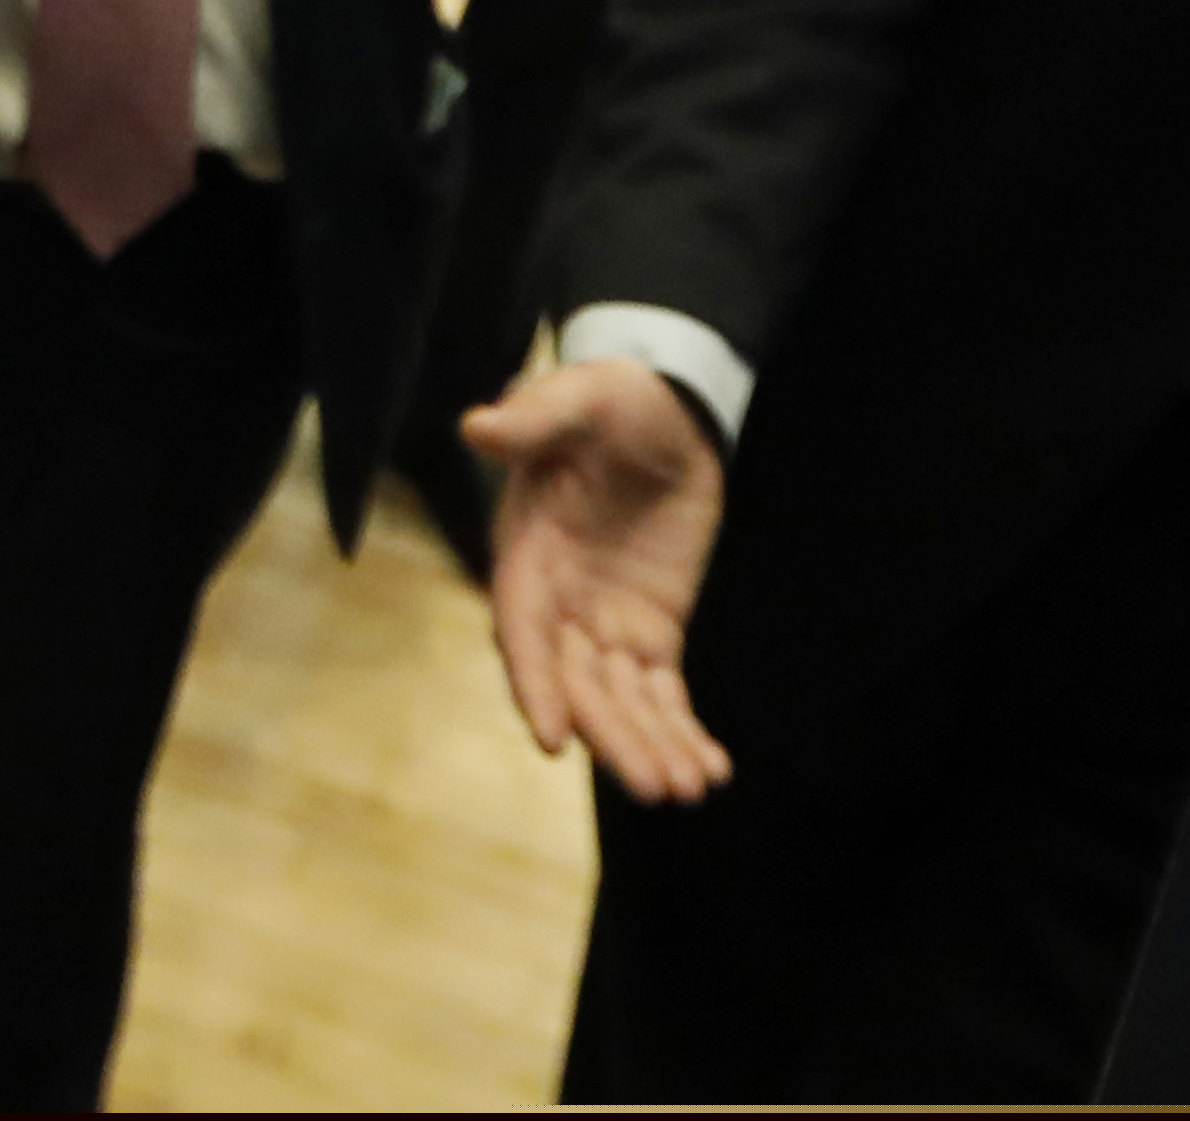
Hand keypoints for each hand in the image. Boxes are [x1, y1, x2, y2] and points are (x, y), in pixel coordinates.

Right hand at [468, 357, 731, 804]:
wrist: (667, 407)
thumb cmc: (610, 398)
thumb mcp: (577, 398)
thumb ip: (533, 419)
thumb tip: (478, 427)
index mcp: (527, 548)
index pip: (523, 627)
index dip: (536, 682)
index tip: (553, 739)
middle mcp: (558, 597)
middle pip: (577, 682)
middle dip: (612, 736)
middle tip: (653, 787)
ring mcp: (604, 619)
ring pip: (620, 699)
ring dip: (649, 746)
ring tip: (688, 790)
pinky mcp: (652, 630)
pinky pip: (662, 692)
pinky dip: (681, 730)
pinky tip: (711, 769)